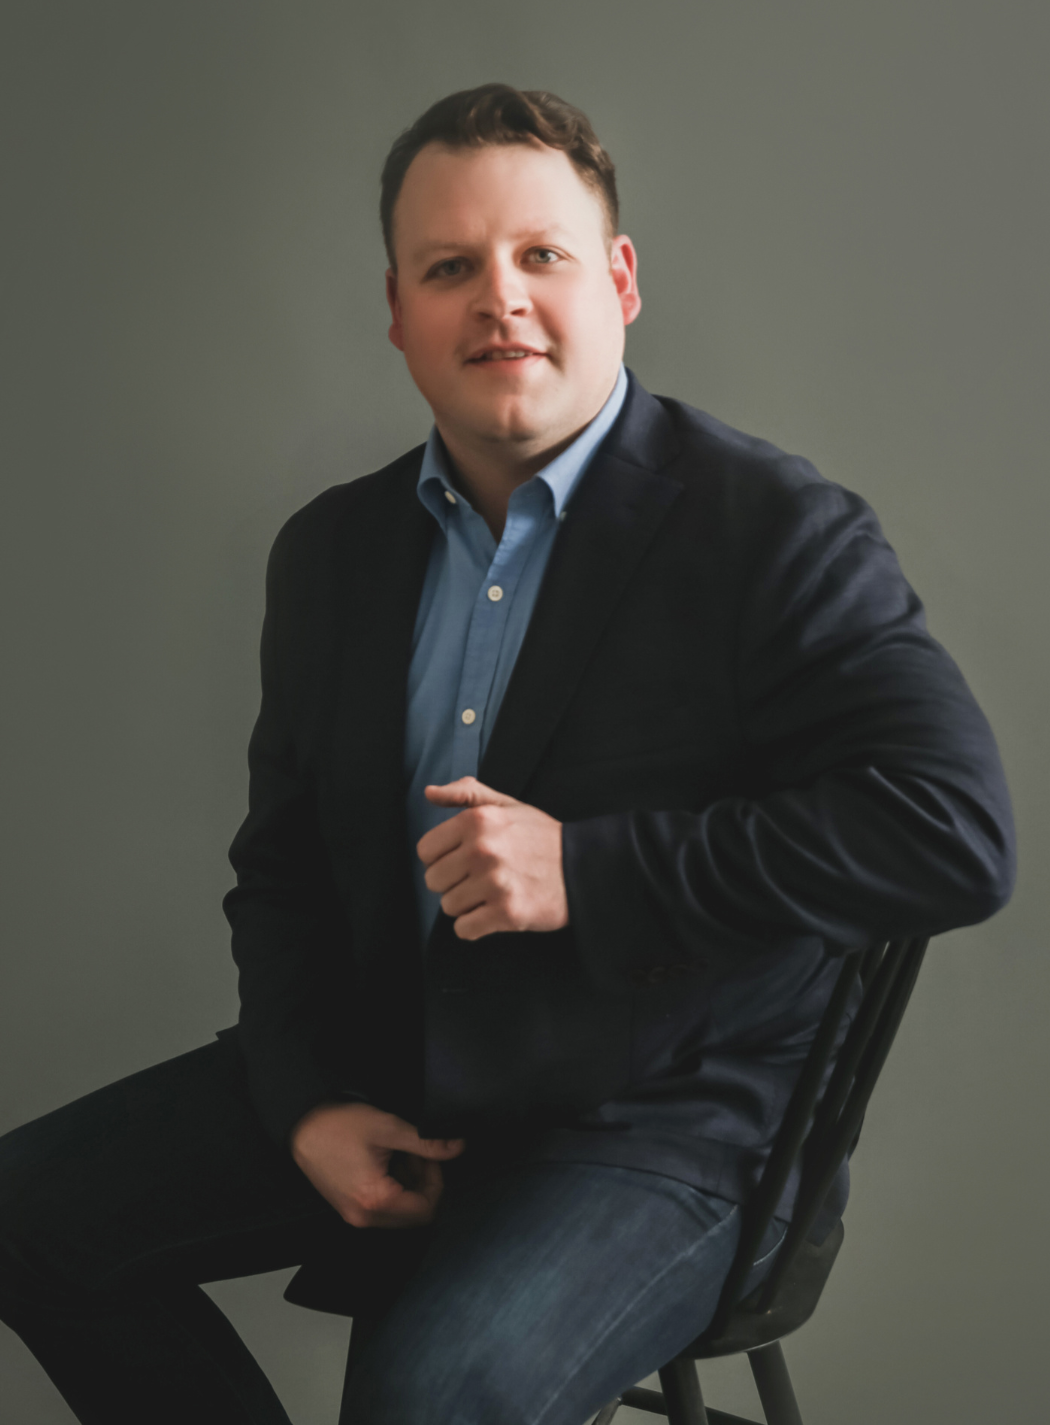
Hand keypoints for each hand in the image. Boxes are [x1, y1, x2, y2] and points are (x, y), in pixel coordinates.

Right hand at [290, 1101, 464, 1227]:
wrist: (302, 1126)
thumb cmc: (339, 1126)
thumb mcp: (388, 1128)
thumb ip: (426, 1142)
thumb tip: (457, 1147)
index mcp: (375, 1201)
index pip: (426, 1210)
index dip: (436, 1182)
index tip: (430, 1157)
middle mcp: (364, 1217)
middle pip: (413, 1215)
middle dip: (423, 1183)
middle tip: (416, 1154)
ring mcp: (354, 1216)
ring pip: (399, 1213)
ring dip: (409, 1185)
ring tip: (401, 1154)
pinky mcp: (348, 1208)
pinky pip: (382, 1208)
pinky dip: (393, 1188)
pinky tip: (387, 1162)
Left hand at [418, 776, 568, 939]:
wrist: (585, 867)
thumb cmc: (542, 837)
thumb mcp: (507, 805)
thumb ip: (466, 794)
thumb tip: (429, 793)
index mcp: (477, 820)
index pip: (425, 850)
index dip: (442, 857)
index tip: (463, 860)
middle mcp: (483, 850)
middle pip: (433, 881)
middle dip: (453, 882)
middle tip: (480, 878)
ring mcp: (495, 883)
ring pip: (448, 906)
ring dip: (467, 905)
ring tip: (492, 893)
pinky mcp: (507, 913)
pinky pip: (464, 929)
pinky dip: (476, 926)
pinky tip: (495, 912)